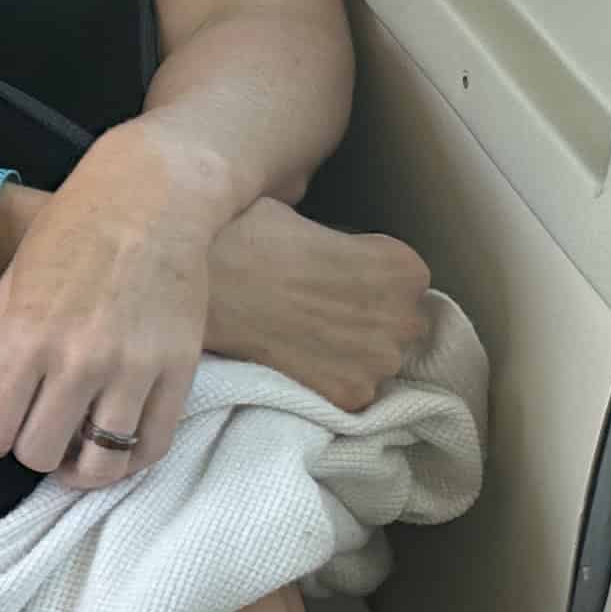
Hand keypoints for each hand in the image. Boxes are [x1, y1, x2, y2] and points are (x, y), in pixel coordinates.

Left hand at [0, 128, 223, 489]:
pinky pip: (152, 448)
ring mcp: (132, 369)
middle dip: (30, 449)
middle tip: (37, 427)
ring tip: (74, 445)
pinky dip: (129, 460)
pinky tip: (112, 443)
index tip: (0, 421)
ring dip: (80, 465)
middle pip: (38, 455)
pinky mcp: (178, 371)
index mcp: (25, 337)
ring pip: (99, 465)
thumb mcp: (9, 289)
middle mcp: (77, 360)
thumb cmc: (68, 237)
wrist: (149, 199)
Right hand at [203, 198, 431, 411]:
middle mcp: (403, 318)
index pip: (406, 280)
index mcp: (403, 267)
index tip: (338, 277)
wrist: (204, 290)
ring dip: (352, 352)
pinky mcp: (351, 395)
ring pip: (378, 360)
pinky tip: (298, 359)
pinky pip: (352, 390)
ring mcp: (378, 362)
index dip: (371, 278)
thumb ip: (337, 239)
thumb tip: (325, 245)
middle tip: (322, 309)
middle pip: (401, 324)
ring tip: (306, 337)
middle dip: (371, 319)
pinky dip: (330, 379)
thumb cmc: (249, 240)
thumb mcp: (304, 216)